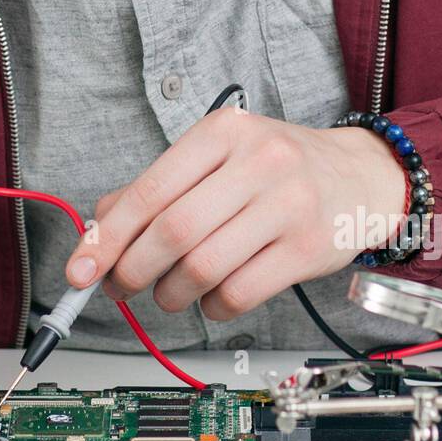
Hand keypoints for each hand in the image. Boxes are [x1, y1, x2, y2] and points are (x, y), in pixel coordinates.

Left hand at [66, 109, 405, 321]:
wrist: (361, 176)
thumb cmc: (277, 169)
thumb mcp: (217, 158)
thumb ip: (158, 188)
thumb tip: (98, 232)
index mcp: (222, 132)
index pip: (150, 190)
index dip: (107, 236)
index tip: (80, 270)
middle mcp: (257, 162)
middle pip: (173, 232)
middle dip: (134, 271)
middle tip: (122, 286)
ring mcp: (287, 205)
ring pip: (203, 268)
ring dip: (172, 294)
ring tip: (171, 292)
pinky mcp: (308, 248)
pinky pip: (239, 293)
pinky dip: (212, 307)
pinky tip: (212, 298)